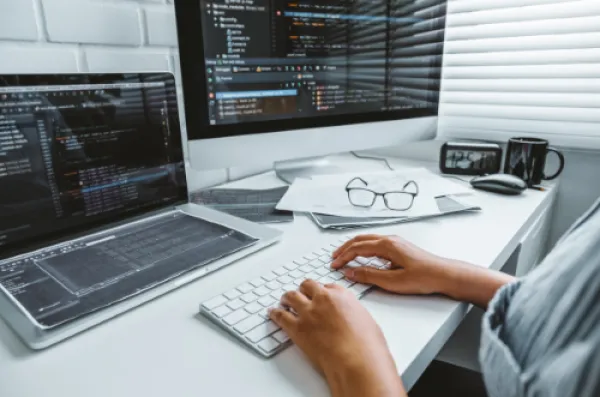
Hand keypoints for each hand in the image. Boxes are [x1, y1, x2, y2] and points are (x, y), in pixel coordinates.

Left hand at [269, 280, 405, 396]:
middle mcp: (323, 299)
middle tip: (301, 294)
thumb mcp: (366, 321)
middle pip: (307, 286)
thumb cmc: (366, 344)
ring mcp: (308, 312)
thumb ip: (354, 315)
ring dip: (287, 298)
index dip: (322, 291)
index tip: (320, 295)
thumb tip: (351, 319)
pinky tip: (273, 312)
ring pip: (291, 296)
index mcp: (342, 295)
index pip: (328, 286)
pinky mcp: (297, 327)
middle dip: (304, 290)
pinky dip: (275, 313)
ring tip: (284, 300)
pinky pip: (281, 315)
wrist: (356, 359)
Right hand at [331, 234, 515, 308]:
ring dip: (353, 247)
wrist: (445, 275)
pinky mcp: (399, 247)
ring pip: (367, 240)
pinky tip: (362, 257)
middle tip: (334, 258)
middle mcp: (390, 239)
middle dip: (344, 249)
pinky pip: (375, 243)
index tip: (334, 265)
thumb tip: (351, 272)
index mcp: (387, 245)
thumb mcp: (393, 281)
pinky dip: (363, 248)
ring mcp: (395, 242)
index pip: (357, 248)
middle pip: (360, 240)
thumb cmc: (423, 277)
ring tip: (344, 256)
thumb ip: (369, 276)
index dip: (343, 257)